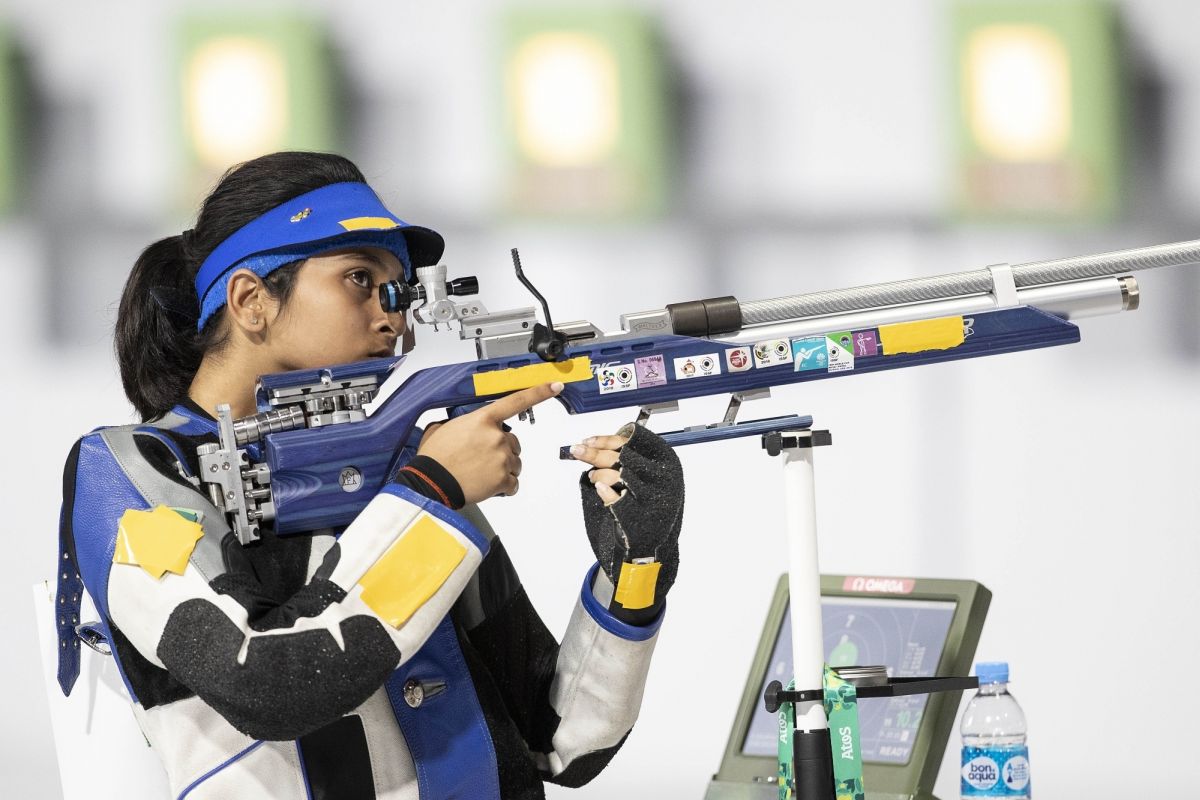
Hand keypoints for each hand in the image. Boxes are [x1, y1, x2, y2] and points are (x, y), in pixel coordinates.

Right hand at [417, 382, 562, 504]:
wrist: (430, 483)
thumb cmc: (435, 457)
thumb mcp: (445, 428)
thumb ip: (465, 423)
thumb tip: (468, 428)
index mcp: (483, 419)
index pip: (517, 401)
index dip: (539, 392)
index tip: (556, 386)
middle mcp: (497, 436)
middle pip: (513, 443)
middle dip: (501, 451)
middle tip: (480, 459)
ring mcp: (502, 458)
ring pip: (515, 464)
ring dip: (503, 469)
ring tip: (480, 473)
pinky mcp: (503, 479)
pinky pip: (513, 484)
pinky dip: (503, 487)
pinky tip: (486, 486)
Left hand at [572, 423, 683, 604]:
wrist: (652, 547)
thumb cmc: (646, 507)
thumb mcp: (646, 477)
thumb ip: (628, 459)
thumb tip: (595, 443)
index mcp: (666, 462)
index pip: (633, 441)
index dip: (607, 439)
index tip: (588, 440)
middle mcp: (663, 478)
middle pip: (621, 456)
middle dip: (594, 452)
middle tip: (577, 450)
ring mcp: (652, 497)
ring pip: (616, 475)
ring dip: (598, 474)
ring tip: (594, 478)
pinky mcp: (639, 516)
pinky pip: (615, 498)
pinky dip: (603, 492)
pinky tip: (600, 490)